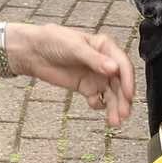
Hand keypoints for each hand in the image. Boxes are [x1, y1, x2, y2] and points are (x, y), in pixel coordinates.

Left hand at [12, 24, 134, 126]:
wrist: (32, 52)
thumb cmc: (53, 40)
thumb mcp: (74, 47)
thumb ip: (94, 59)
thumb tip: (114, 69)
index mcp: (105, 47)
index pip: (123, 66)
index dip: (128, 81)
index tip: (128, 95)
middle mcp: (104, 62)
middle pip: (119, 84)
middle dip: (123, 100)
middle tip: (123, 114)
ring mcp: (95, 76)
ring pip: (111, 94)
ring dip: (114, 107)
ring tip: (114, 122)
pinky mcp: (85, 87)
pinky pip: (98, 99)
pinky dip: (100, 105)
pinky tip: (95, 106)